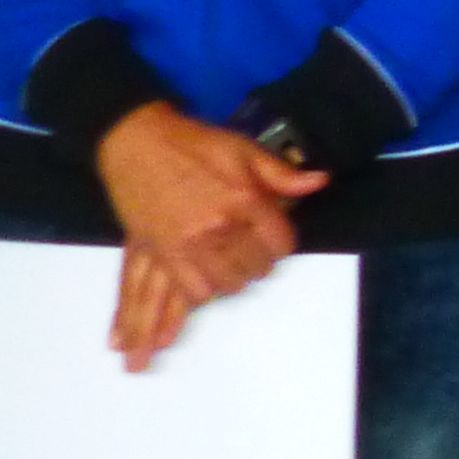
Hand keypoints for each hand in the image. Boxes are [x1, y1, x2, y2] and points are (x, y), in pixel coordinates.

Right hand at [93, 103, 322, 370]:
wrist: (138, 142)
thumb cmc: (195, 144)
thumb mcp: (245, 149)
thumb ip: (282, 173)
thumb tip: (320, 181)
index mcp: (243, 202)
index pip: (279, 245)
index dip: (281, 245)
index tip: (275, 241)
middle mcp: (215, 229)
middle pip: (249, 271)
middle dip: (256, 266)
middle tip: (252, 257)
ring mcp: (184, 245)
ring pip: (216, 288)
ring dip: (224, 286)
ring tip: (225, 276)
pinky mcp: (157, 253)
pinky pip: (178, 292)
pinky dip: (182, 305)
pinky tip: (176, 316)